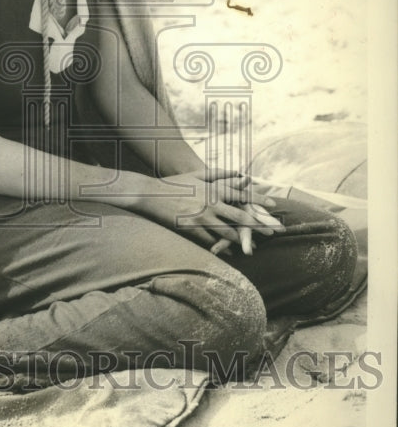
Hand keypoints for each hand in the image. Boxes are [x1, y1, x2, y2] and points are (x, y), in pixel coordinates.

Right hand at [136, 172, 282, 254]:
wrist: (152, 194)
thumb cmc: (176, 183)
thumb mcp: (198, 175)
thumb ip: (220, 174)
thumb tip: (240, 173)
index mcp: (214, 190)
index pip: (243, 195)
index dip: (260, 200)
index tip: (274, 205)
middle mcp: (211, 205)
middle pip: (241, 217)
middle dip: (259, 225)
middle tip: (273, 232)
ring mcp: (201, 218)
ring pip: (228, 232)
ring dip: (243, 241)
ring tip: (255, 247)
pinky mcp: (192, 230)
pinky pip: (211, 241)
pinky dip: (223, 247)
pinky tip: (231, 253)